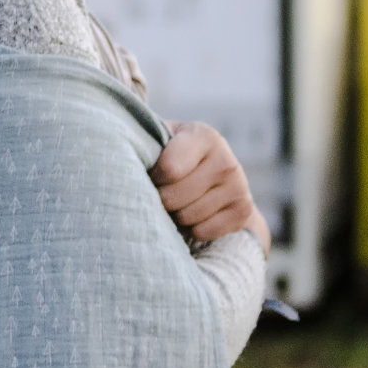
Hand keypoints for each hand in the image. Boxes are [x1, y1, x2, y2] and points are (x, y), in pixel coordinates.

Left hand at [151, 120, 267, 252]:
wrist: (213, 172)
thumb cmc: (174, 155)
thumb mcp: (162, 141)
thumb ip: (147, 149)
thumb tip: (125, 172)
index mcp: (203, 136)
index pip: (169, 169)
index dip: (153, 178)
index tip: (151, 175)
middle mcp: (226, 159)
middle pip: (175, 197)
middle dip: (161, 199)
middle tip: (160, 193)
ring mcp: (239, 186)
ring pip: (188, 217)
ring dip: (175, 215)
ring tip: (176, 202)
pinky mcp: (243, 211)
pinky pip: (203, 232)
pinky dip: (191, 229)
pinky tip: (192, 213)